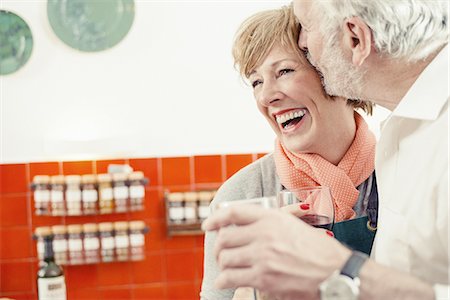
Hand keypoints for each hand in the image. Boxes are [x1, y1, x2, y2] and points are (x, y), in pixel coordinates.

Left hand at [202, 205, 350, 299]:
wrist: (335, 271)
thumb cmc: (318, 249)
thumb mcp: (293, 225)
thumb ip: (269, 223)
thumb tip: (245, 226)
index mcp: (272, 217)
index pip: (234, 212)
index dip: (216, 218)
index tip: (208, 225)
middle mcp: (264, 233)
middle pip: (225, 237)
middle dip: (219, 247)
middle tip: (222, 253)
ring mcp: (263, 256)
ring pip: (226, 258)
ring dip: (223, 265)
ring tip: (227, 268)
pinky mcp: (263, 277)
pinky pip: (231, 277)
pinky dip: (225, 280)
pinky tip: (227, 280)